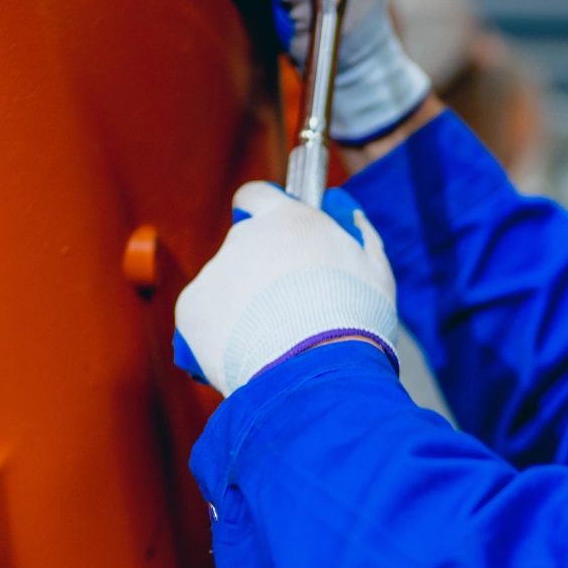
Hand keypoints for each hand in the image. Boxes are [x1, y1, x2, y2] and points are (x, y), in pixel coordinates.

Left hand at [175, 182, 398, 396]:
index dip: (261, 214)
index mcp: (288, 220)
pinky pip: (203, 321)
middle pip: (243, 249)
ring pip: (223, 288)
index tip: (269, 235)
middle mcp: (245, 237)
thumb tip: (350, 215)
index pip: (255, 196)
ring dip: (241, 307)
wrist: (318, 371)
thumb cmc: (355, 322)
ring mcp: (214, 272)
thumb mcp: (375, 271)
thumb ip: (359, 236)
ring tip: (273, 342)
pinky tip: (247, 355)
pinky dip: (219, 337)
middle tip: (285, 310)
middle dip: (258, 273)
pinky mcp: (192, 309)